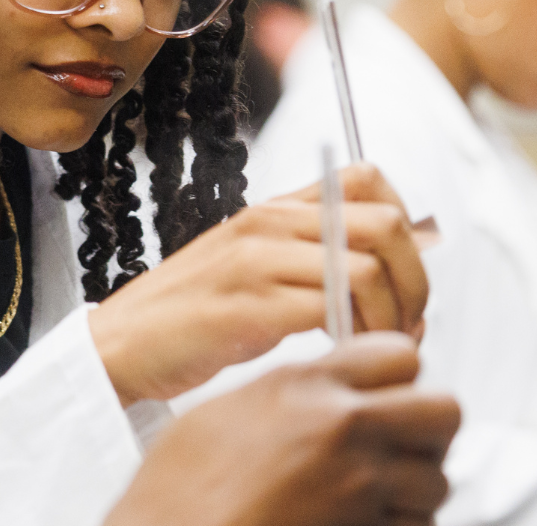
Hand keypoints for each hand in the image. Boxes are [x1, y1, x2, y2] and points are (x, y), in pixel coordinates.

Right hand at [91, 164, 429, 403]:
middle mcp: (269, 223)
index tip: (402, 277)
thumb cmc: (195, 318)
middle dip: (416, 280)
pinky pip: (332, 310)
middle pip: (384, 224)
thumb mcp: (256, 269)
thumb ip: (314, 258)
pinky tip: (344, 357)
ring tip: (380, 349)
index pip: (369, 179)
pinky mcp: (247, 306)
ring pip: (367, 268)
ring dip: (393, 317)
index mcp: (275, 209)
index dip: (407, 227)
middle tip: (409, 325)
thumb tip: (398, 265)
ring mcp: (256, 261)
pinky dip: (357, 338)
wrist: (120, 345)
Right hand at [105, 332, 458, 525]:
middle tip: (401, 445)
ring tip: (374, 499)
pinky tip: (361, 524)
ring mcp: (358, 487)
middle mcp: (341, 429)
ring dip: (414, 491)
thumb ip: (288, 393)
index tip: (387, 394)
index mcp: (304, 387)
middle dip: (429, 430)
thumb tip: (321, 389)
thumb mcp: (224, 412)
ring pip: (436, 480)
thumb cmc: (177, 493)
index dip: (399, 376)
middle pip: (444, 410)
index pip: (399, 353)